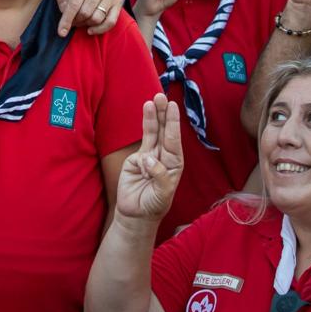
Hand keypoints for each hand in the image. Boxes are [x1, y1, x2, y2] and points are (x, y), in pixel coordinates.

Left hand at [55, 0, 124, 35]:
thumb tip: (64, 12)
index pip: (74, 4)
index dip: (66, 20)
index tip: (61, 32)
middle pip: (85, 13)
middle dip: (75, 21)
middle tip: (71, 20)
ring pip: (97, 18)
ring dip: (86, 24)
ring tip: (80, 20)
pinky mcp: (119, 1)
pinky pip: (111, 22)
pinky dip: (100, 29)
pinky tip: (91, 29)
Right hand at [115, 94, 183, 220]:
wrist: (136, 214)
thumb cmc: (154, 205)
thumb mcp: (162, 195)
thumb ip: (159, 176)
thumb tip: (147, 157)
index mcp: (175, 164)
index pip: (174, 140)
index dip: (173, 123)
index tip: (172, 107)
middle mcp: (164, 157)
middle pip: (165, 131)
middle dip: (163, 114)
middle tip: (161, 96)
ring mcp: (149, 156)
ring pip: (152, 133)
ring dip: (152, 117)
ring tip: (152, 100)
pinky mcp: (136, 159)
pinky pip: (141, 146)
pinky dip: (144, 136)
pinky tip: (145, 131)